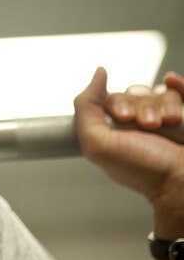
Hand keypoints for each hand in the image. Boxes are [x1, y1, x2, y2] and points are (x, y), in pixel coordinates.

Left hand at [74, 68, 183, 232]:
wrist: (183, 185)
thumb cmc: (145, 172)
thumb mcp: (98, 144)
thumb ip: (85, 108)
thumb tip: (98, 74)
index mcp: (117, 130)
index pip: (112, 98)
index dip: (118, 102)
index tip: (125, 119)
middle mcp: (140, 124)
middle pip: (136, 93)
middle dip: (142, 107)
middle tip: (149, 126)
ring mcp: (165, 120)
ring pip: (159, 93)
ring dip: (163, 104)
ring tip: (167, 123)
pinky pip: (179, 90)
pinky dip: (177, 85)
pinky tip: (171, 81)